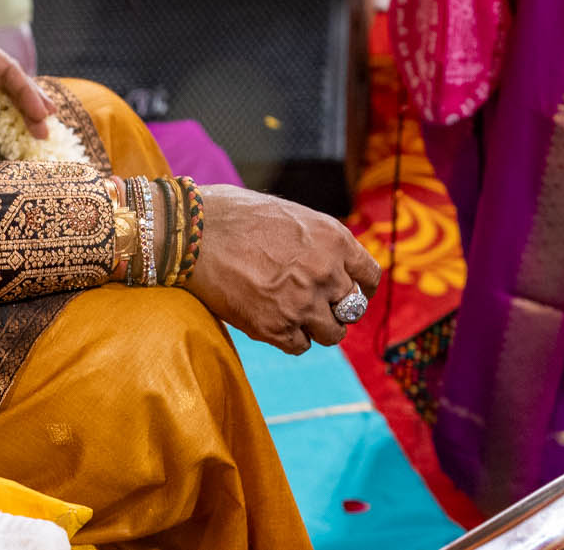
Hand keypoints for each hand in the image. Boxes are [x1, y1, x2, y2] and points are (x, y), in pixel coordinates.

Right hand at [183, 185, 383, 353]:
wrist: (194, 234)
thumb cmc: (236, 216)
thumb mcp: (292, 217)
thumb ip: (319, 243)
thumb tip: (335, 266)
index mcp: (333, 239)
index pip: (369, 277)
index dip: (361, 287)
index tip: (351, 292)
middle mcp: (325, 272)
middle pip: (353, 309)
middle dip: (337, 308)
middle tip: (318, 305)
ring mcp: (302, 303)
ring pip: (333, 334)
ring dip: (318, 328)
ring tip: (297, 316)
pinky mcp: (275, 327)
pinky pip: (300, 346)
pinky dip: (292, 338)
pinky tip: (275, 322)